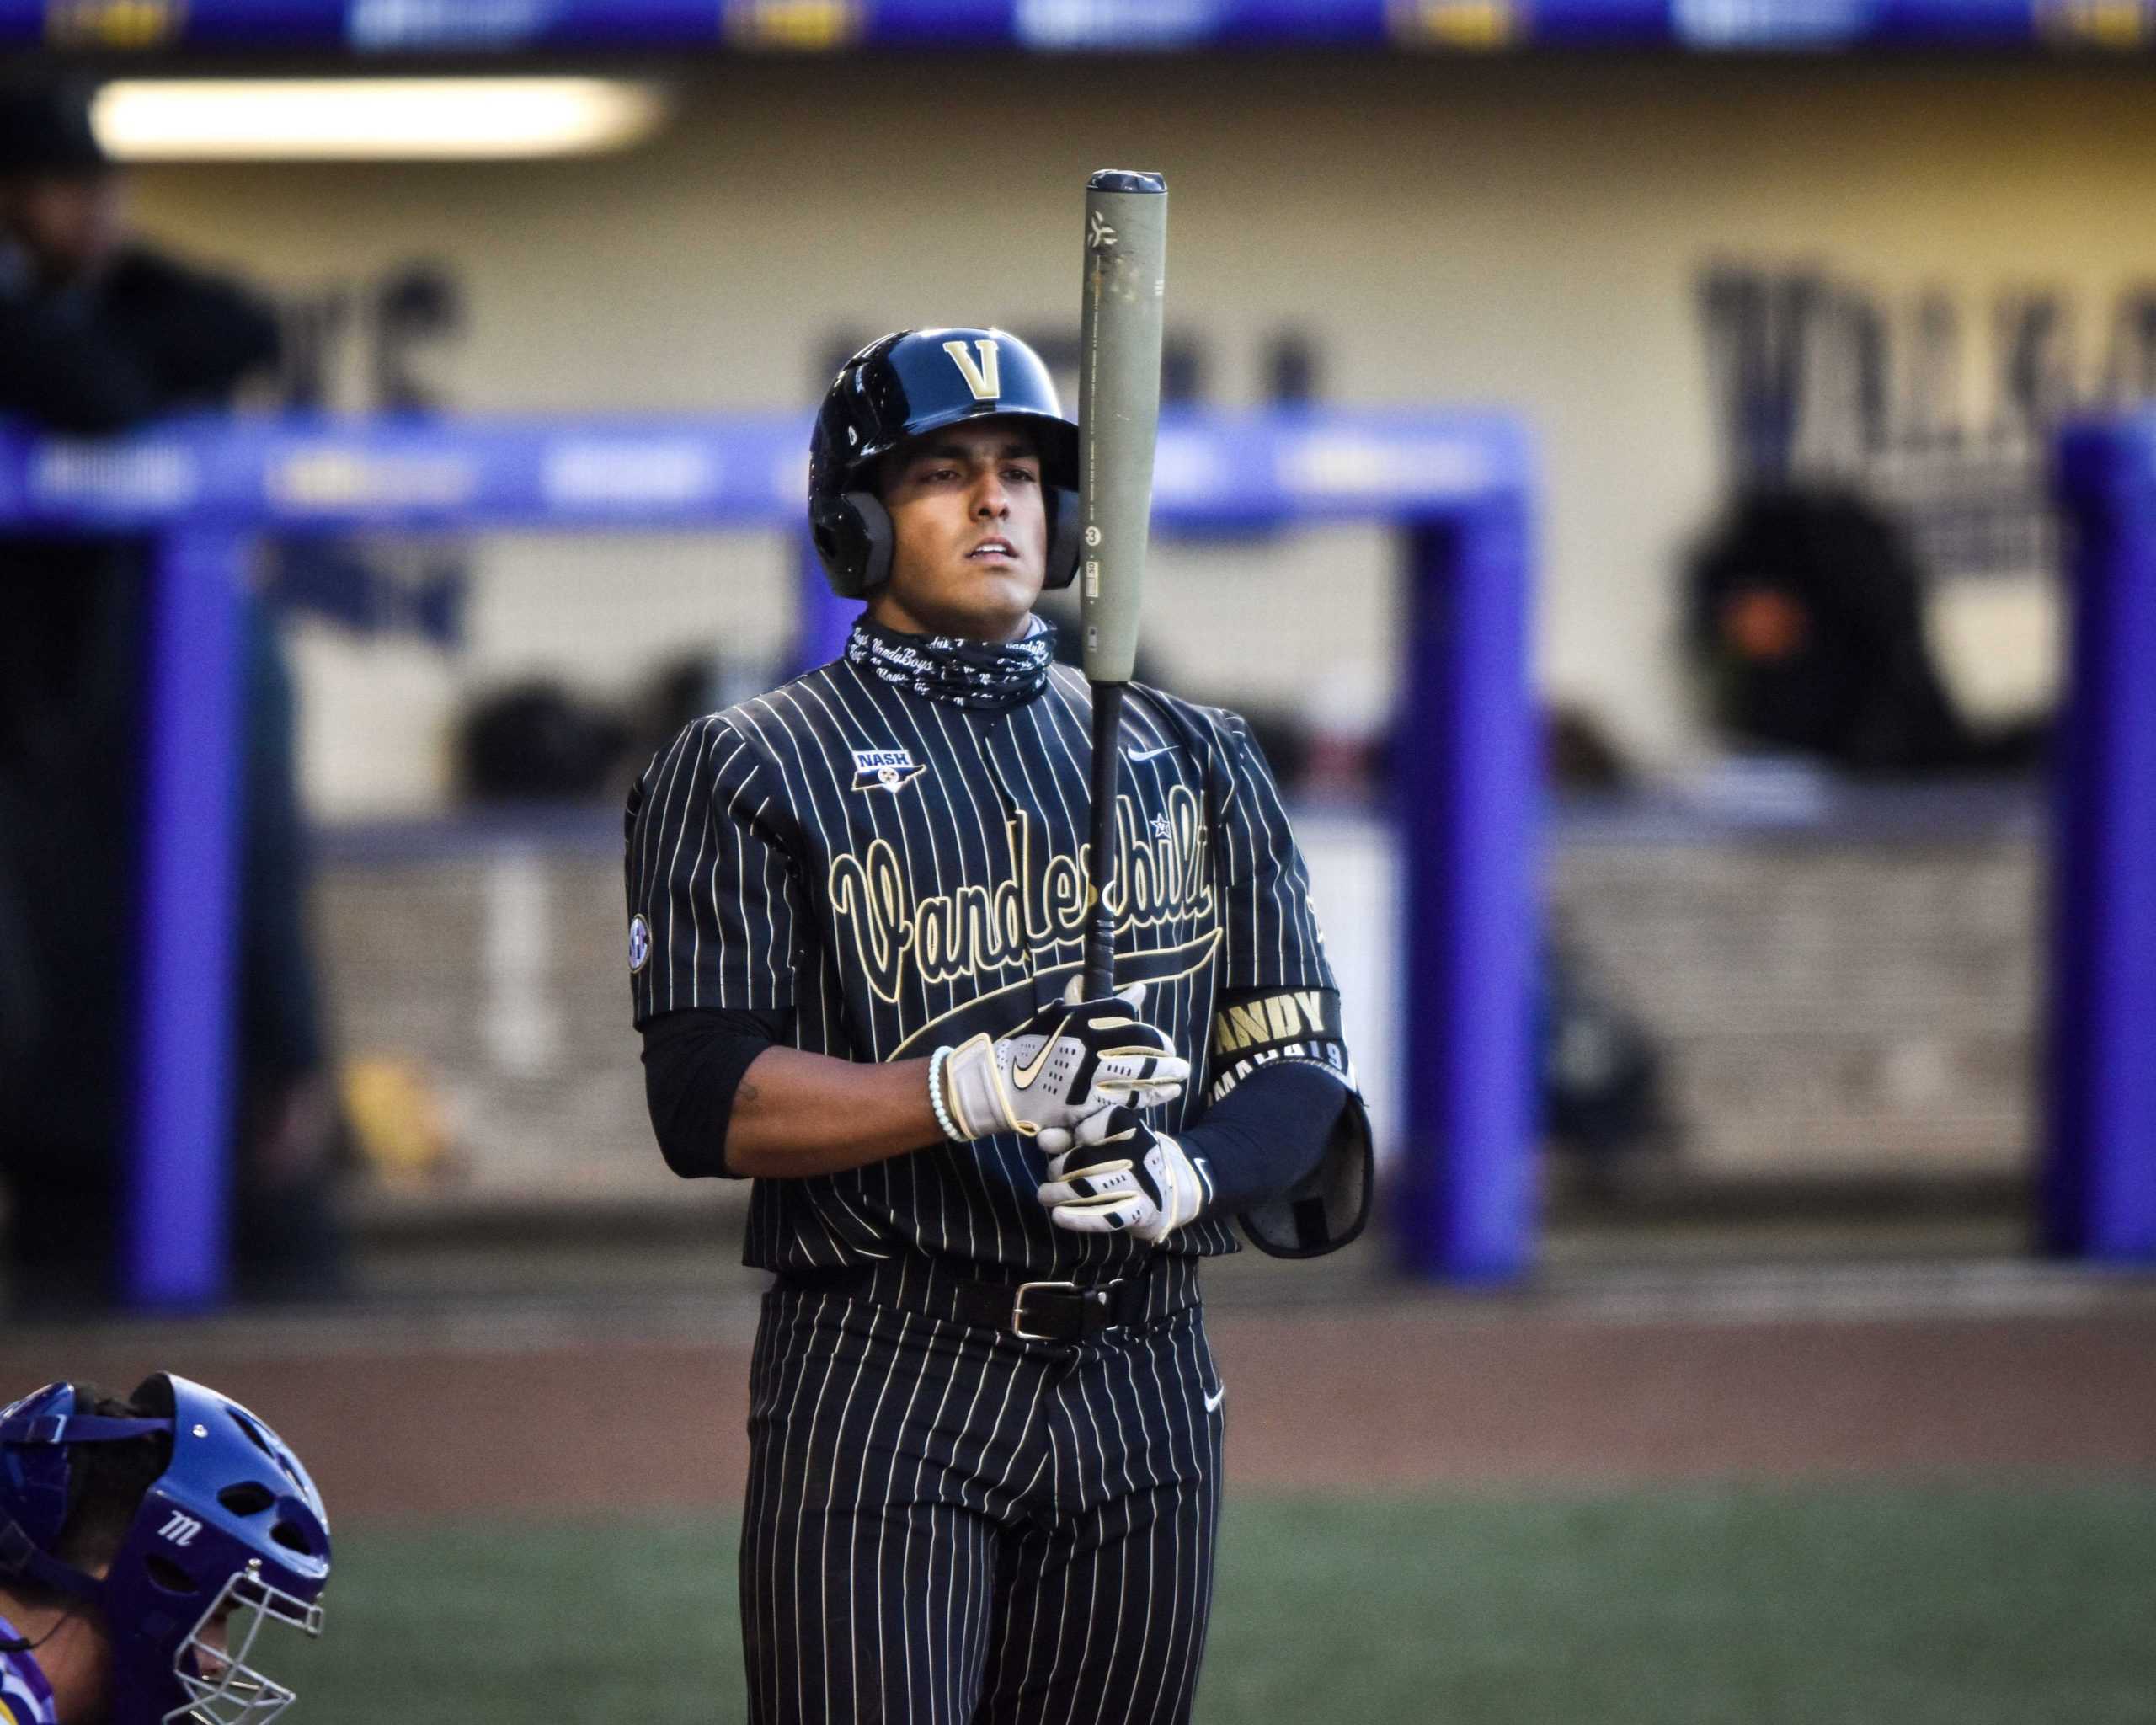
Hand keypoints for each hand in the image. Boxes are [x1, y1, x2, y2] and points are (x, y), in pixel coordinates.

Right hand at [940, 980, 1187, 1139]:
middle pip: (1143, 1047)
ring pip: (1141, 1076)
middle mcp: (1089, 1044)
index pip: (1130, 1018)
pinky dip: (1150, 1098)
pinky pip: (1127, 1101)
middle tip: (1177, 1060)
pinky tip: (1164, 1095)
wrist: (1004, 1085)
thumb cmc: (1035, 1046)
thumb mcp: (1064, 1015)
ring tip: (1179, 1078)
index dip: (1150, 1033)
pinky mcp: (1088, 1104)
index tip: (1160, 1041)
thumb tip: (1139, 991)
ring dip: (1166, 1077)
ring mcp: (1090, 1076)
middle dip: (1165, 1054)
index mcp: (1083, 1018)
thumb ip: (1100, 1003)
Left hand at [1035, 1105, 1212, 1243]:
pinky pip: (1107, 1217)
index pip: (1090, 1128)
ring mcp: (1143, 1182)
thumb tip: (1043, 1138)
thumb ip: (1069, 1136)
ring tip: (1045, 1196)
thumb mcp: (1100, 1141)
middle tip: (1050, 1177)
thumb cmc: (1122, 1158)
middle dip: (1059, 1170)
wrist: (1167, 1188)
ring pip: (1091, 1188)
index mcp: (1129, 1125)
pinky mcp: (1142, 1211)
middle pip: (1084, 1160)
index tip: (1062, 1146)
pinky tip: (1059, 1217)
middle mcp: (1139, 1151)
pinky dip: (1079, 1218)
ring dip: (1060, 1193)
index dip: (1071, 1138)